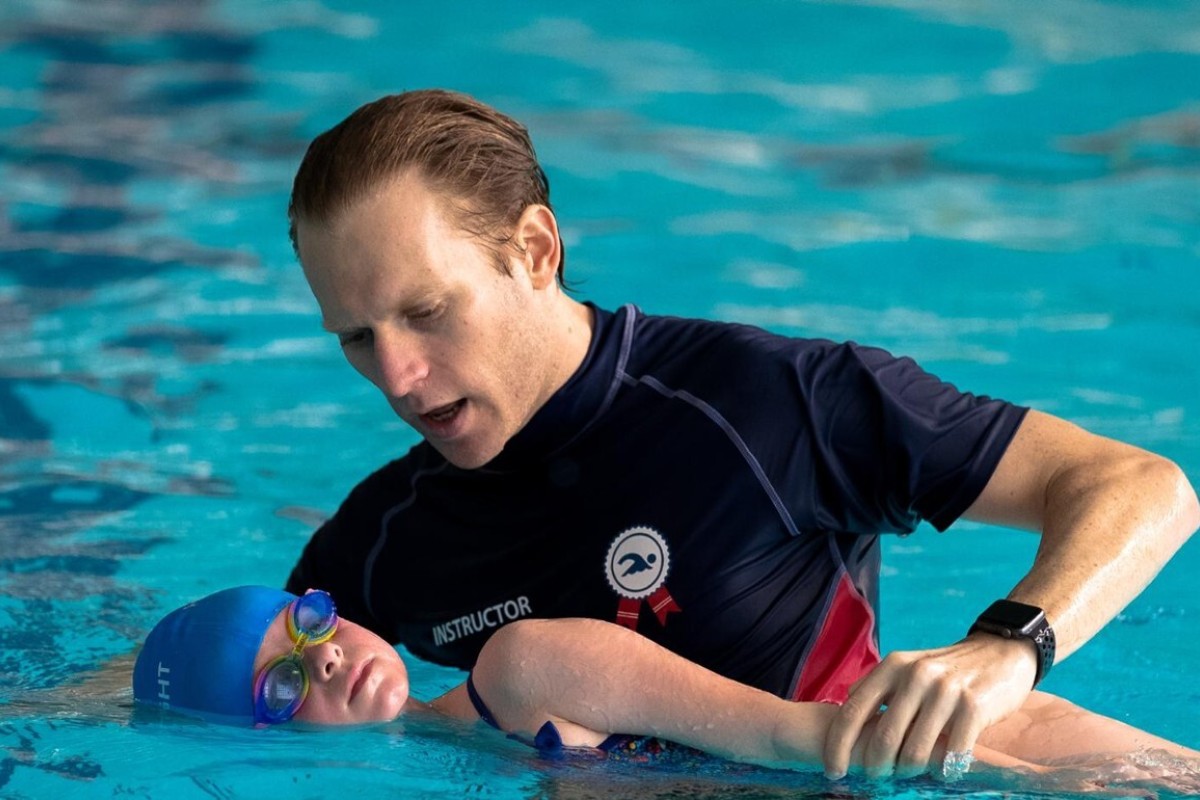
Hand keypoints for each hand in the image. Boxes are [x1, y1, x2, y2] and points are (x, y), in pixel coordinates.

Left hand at [822, 633, 1036, 779]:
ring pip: (914, 751)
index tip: (833, 771)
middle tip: (877, 778)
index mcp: (893, 666)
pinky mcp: (974, 707)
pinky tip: (942, 770)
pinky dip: (943, 770)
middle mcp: (916, 675)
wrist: (1001, 652)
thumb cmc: (948, 668)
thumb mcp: (908, 665)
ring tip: (910, 772)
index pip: (853, 711)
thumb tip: (846, 705)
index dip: (838, 745)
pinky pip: (951, 754)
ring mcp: (946, 691)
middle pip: (882, 738)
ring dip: (908, 771)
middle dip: (875, 767)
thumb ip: (880, 685)